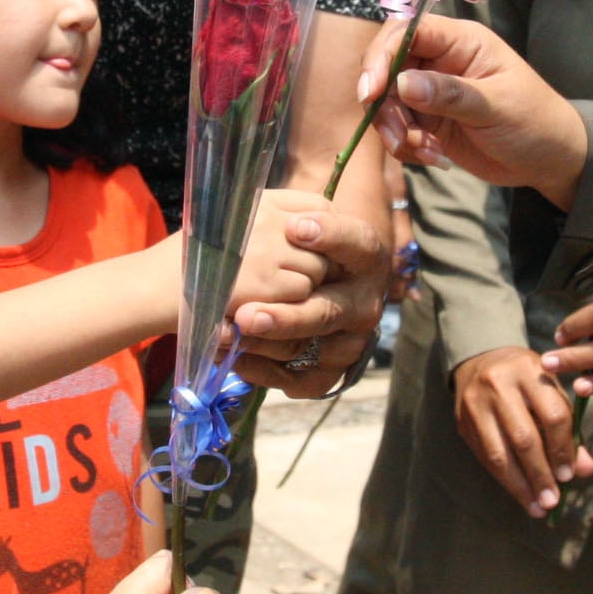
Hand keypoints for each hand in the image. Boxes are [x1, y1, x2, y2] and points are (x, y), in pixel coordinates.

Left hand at [233, 195, 391, 396]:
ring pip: (311, 349)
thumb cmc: (297, 247)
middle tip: (246, 315)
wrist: (310, 287)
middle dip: (286, 316)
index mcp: (364, 257)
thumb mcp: (301, 221)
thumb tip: (285, 219)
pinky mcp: (333, 371)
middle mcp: (363, 302)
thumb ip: (299, 213)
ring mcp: (351, 340)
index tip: (295, 227)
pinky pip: (303, 381)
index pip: (357, 243)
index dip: (331, 235)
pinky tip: (237, 361)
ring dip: (267, 347)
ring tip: (227, 338)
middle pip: (327, 311)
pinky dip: (268, 373)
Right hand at [359, 13, 588, 207]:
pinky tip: (435, 158)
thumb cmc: (534, 121)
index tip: (370, 92)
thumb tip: (402, 83)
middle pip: (388, 68)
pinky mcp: (428, 121)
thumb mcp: (496, 106)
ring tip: (426, 152)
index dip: (382, 55)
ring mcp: (431, 92)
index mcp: (460, 42)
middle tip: (400, 138)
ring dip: (396, 131)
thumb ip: (449, 94)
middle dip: (385, 105)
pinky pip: (398, 129)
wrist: (550, 160)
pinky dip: (407, 147)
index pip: (407, 32)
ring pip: (388, 103)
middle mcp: (440, 61)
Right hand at [453, 345, 585, 515]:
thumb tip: (586, 469)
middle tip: (553, 501)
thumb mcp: (551, 392)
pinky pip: (485, 458)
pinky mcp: (462, 422)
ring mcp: (476, 404)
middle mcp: (499, 385)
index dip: (562, 449)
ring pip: (499, 453)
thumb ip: (569, 428)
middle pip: (524, 437)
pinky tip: (520, 495)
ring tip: (538, 507)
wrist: (481, 359)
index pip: (553, 415)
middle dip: (540, 474)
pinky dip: (505, 480)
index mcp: (529, 370)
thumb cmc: (526, 381)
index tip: (569, 475)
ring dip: (520, 485)